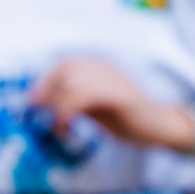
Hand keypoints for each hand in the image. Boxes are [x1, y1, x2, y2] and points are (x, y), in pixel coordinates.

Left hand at [29, 56, 194, 150]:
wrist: (161, 128)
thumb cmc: (127, 119)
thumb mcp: (94, 109)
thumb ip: (73, 101)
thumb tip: (45, 101)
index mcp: (99, 69)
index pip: (65, 64)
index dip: (46, 80)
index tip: (33, 101)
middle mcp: (105, 69)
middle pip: (66, 70)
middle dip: (48, 92)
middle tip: (40, 115)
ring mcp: (114, 80)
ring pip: (74, 82)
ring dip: (58, 105)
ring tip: (58, 126)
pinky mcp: (121, 95)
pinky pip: (86, 95)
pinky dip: (68, 111)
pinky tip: (66, 127)